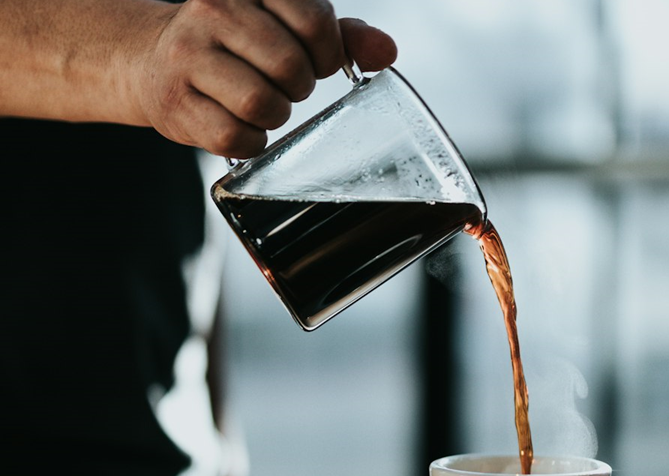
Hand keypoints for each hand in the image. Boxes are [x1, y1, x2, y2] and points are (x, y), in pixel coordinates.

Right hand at [134, 0, 397, 157]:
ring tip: (262, 105)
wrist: (155, 62)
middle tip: (286, 87)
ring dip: (274, 116)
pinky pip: (235, 138)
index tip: (318, 62)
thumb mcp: (283, 26)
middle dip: (299, 87)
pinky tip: (241, 127)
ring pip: (261, 104)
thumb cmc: (233, 45)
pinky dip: (249, 142)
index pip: (314, 21)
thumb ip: (335, 34)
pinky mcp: (176, 102)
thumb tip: (387, 51)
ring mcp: (188, 56)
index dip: (328, 54)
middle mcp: (213, 9)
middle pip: (289, 67)